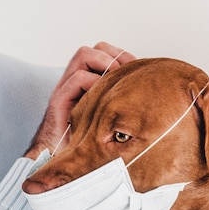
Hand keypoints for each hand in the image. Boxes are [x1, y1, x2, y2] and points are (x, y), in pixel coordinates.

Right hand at [25, 42, 135, 159]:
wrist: (63, 161)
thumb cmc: (89, 142)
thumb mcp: (110, 116)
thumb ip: (120, 100)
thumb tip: (148, 90)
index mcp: (88, 81)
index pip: (104, 51)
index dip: (121, 55)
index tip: (136, 68)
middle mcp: (75, 79)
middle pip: (95, 48)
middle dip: (115, 55)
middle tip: (126, 73)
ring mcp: (66, 87)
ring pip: (84, 55)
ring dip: (105, 63)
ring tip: (115, 82)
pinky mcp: (59, 99)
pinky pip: (77, 78)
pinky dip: (93, 83)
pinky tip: (103, 100)